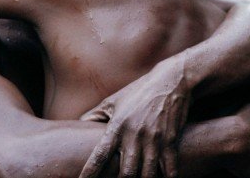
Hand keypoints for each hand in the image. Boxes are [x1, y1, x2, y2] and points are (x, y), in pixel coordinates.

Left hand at [79, 57, 191, 177]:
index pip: (99, 155)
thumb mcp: (113, 101)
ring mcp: (153, 139)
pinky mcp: (170, 141)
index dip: (90, 172)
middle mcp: (134, 135)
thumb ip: (95, 115)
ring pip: (147, 174)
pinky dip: (166, 177)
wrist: (170, 81)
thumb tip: (78, 124)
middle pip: (126, 173)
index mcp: (117, 126)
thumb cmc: (138, 92)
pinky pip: (169, 169)